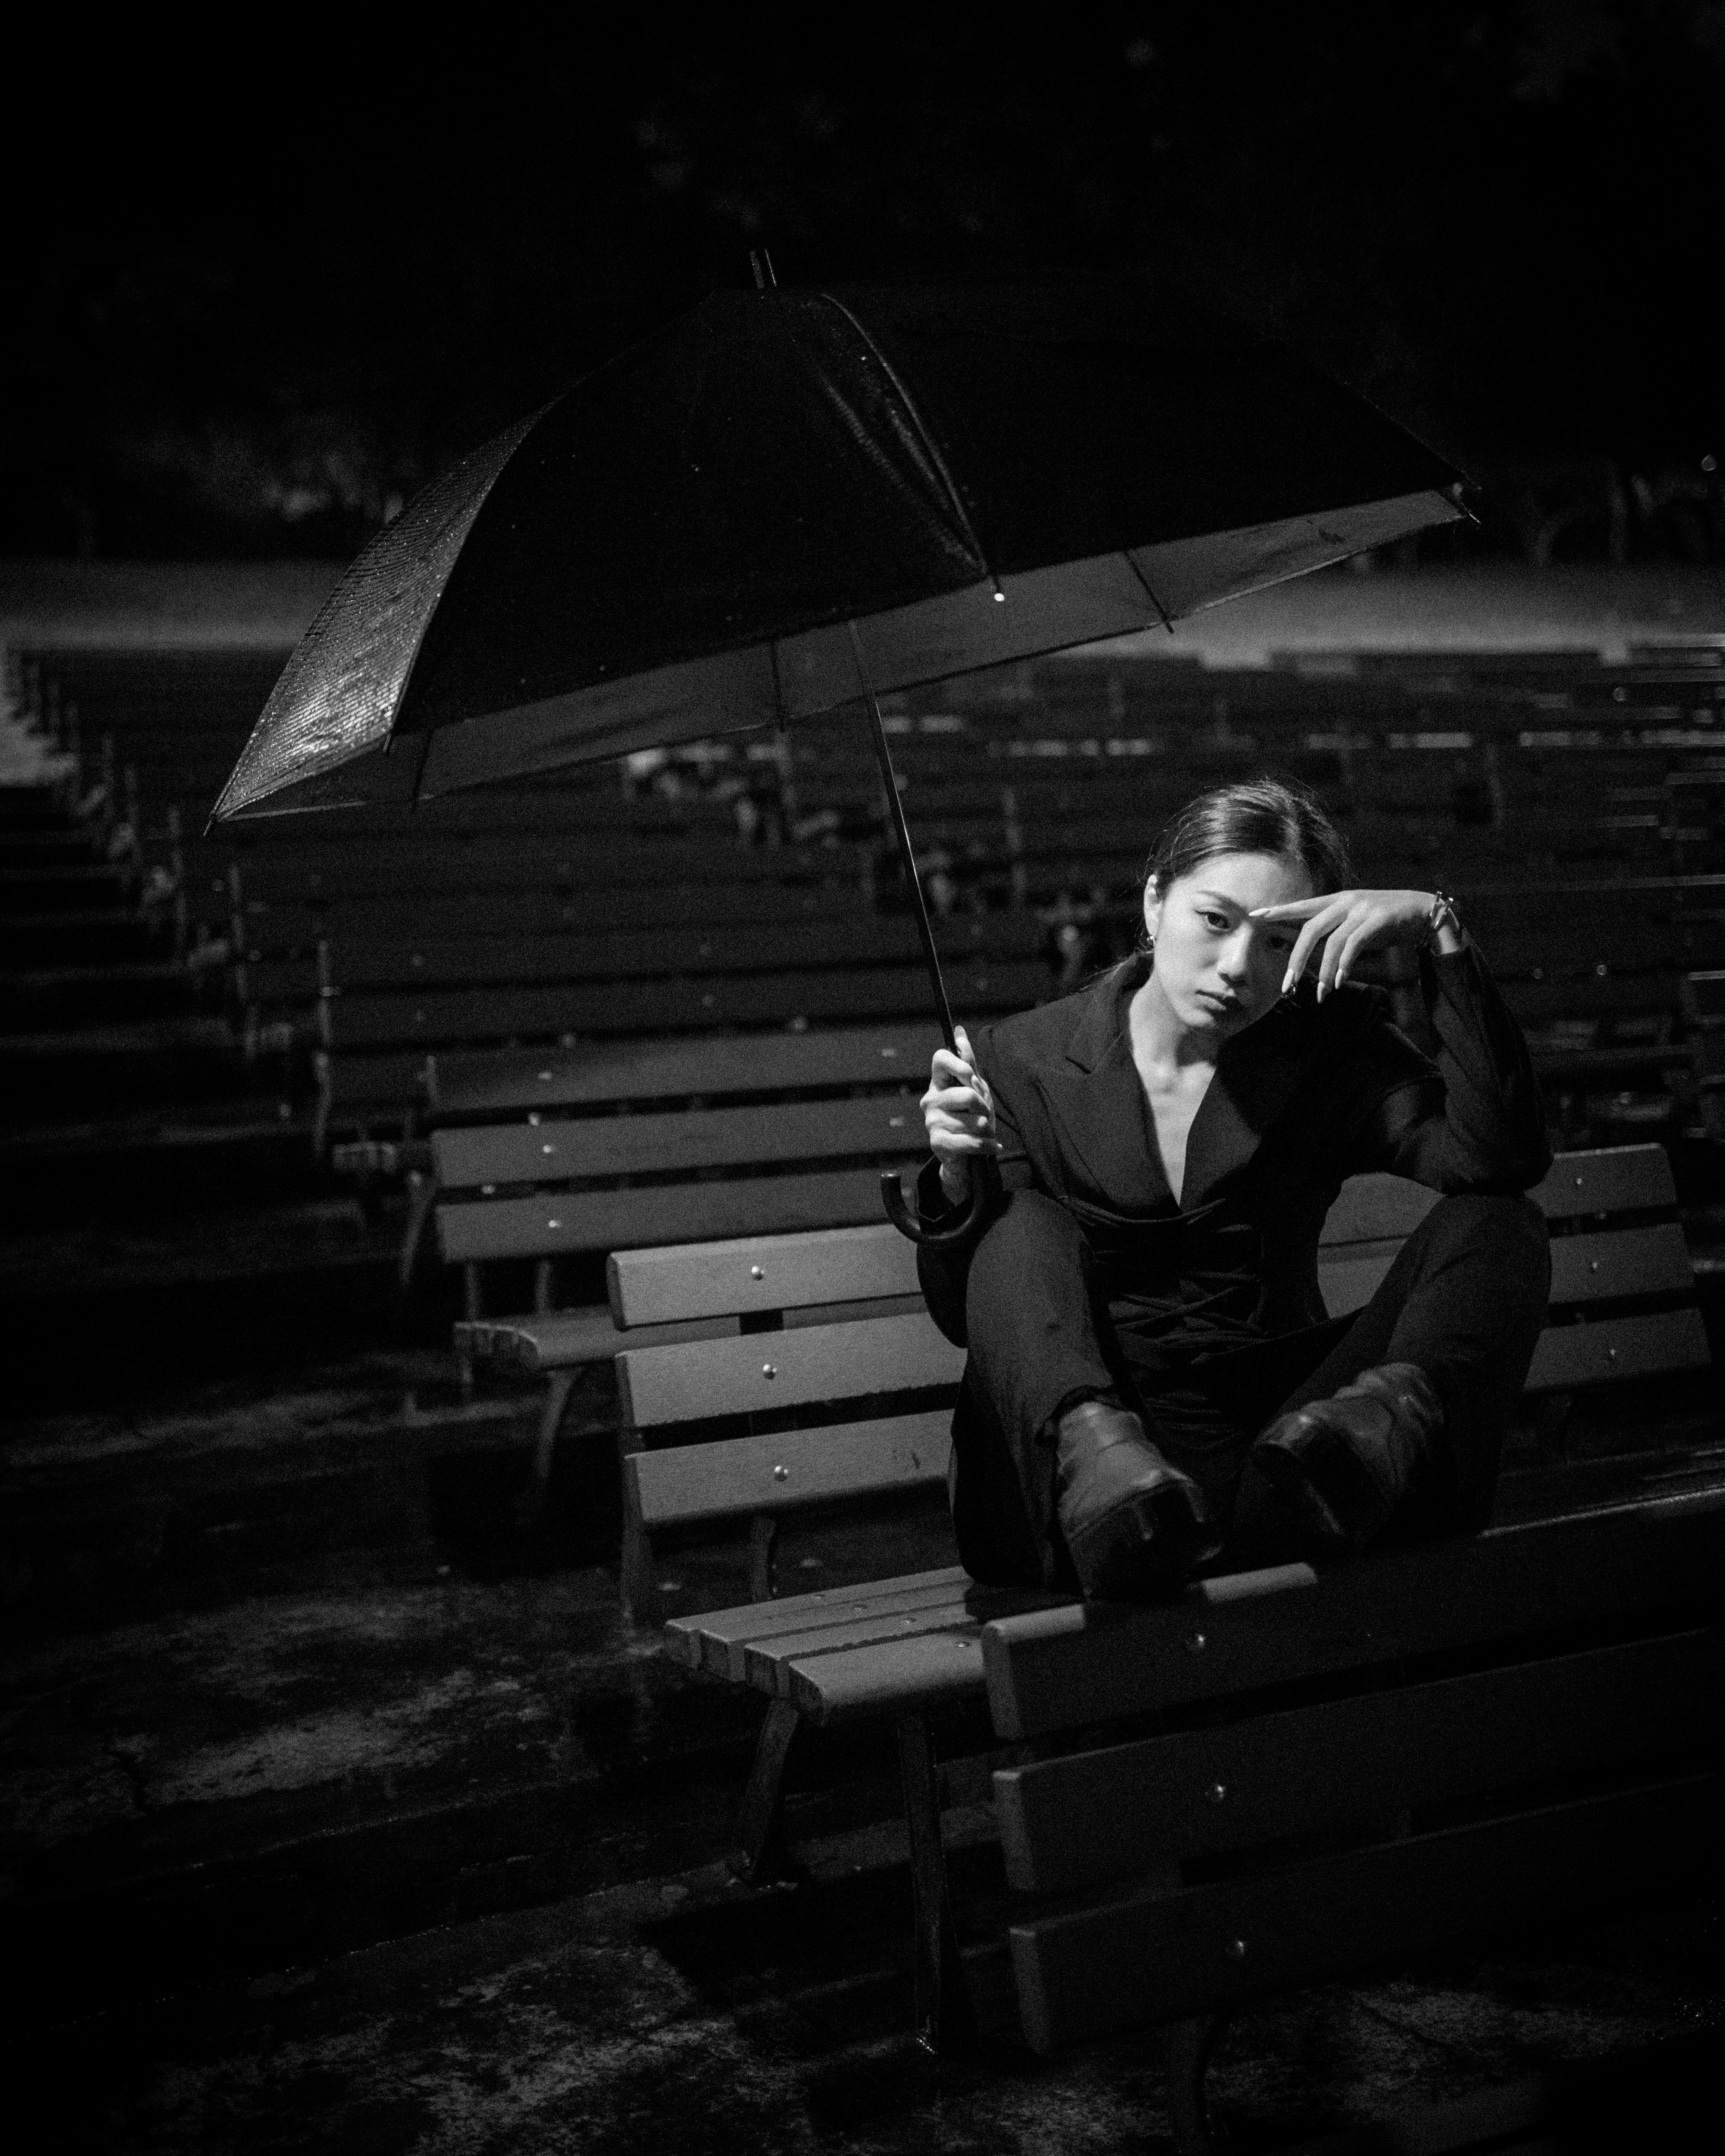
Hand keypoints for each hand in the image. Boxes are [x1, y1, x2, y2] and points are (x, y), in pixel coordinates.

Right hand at [921, 1026, 1000, 1199]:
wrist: (966, 1154)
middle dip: (984, 1107)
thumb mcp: (974, 1087)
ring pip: (974, 1121)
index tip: (972, 1077)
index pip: (940, 1058)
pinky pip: (972, 1142)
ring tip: (985, 1133)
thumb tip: (959, 1031)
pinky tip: (993, 1147)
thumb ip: (968, 1061)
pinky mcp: (938, 1144)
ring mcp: (932, 1123)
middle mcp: (930, 1100)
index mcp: (938, 1083)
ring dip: (988, 1130)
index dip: (960, 1065)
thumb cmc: (970, 1117)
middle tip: (984, 1115)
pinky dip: (988, 1146)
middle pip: (967, 1094)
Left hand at [1249, 889, 1439, 1001]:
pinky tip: (1339, 981)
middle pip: (1310, 929)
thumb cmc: (1386, 921)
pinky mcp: (1379, 919)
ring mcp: (1362, 909)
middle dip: (1296, 959)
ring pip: (1332, 941)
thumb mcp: (1355, 922)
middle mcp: (1346, 902)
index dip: (1279, 911)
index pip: (1301, 906)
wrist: (1423, 911)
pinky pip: (1354, 944)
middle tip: (1287, 985)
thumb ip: (1332, 932)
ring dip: (1324, 971)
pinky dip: (1344, 964)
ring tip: (1319, 994)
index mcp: (1336, 900)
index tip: (1254, 917)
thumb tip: (1307, 951)